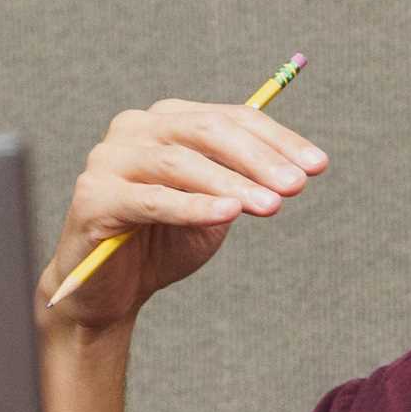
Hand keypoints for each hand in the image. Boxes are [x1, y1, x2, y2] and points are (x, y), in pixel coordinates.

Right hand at [35, 100, 326, 330]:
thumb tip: (293, 168)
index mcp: (165, 121)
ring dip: (232, 184)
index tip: (318, 165)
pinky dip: (193, 206)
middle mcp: (133, 128)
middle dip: (258, 157)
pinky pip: (152, 200)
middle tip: (297, 185)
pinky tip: (228, 214)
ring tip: (270, 205)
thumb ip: (240, 183)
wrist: (107, 294)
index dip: (277, 139)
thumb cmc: (161, 245)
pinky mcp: (93, 197)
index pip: (229, 117)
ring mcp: (108, 159)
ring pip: (180, 164)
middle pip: (206, 130)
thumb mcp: (214, 209)